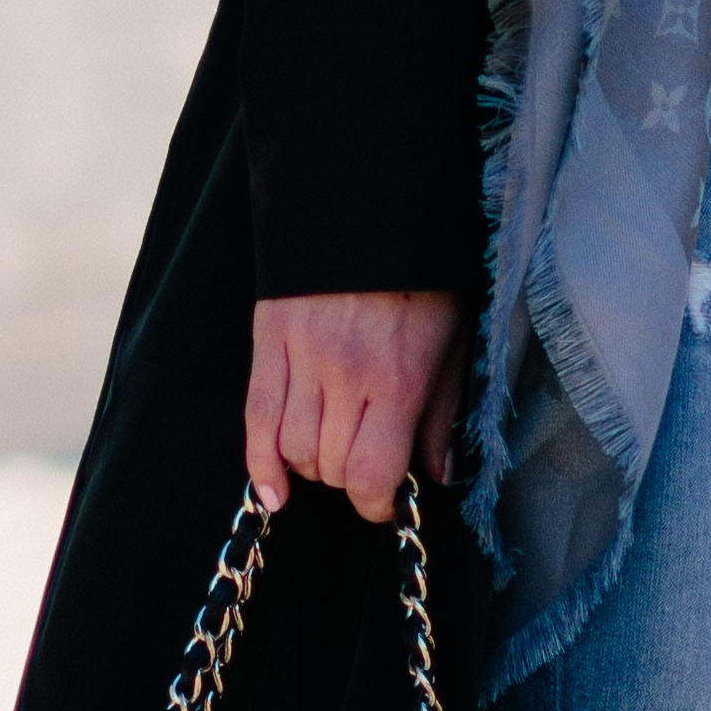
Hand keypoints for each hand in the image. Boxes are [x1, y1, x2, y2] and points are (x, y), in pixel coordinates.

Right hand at [246, 289, 470, 520]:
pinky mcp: (269, 342)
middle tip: (364, 464)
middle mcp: (345, 376)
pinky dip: (259, 462)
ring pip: (291, 448)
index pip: (371, 473)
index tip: (385, 502)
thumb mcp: (454, 340)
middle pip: (329, 467)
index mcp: (398, 379)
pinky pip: (256, 417)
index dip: (376, 503)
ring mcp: (301, 359)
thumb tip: (438, 475)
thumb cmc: (423, 276)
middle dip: (347, 480)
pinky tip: (272, 490)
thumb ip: (442, 412)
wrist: (370, 206)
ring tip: (330, 452)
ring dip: (310, 467)